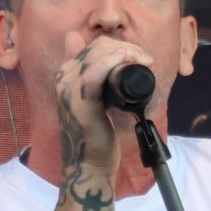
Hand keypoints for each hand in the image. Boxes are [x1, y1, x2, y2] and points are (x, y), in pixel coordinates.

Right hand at [56, 34, 154, 179]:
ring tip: (144, 61)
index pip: (93, 46)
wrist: (89, 165)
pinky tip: (123, 58)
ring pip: (96, 56)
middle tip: (146, 60)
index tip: (139, 57)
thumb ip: (95, 77)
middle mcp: (64, 78)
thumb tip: (89, 49)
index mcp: (66, 75)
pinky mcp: (81, 104)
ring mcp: (70, 91)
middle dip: (126, 48)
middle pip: (96, 47)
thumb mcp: (95, 100)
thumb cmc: (95, 134)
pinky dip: (109, 63)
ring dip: (125, 53)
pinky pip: (93, 76)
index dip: (118, 45)